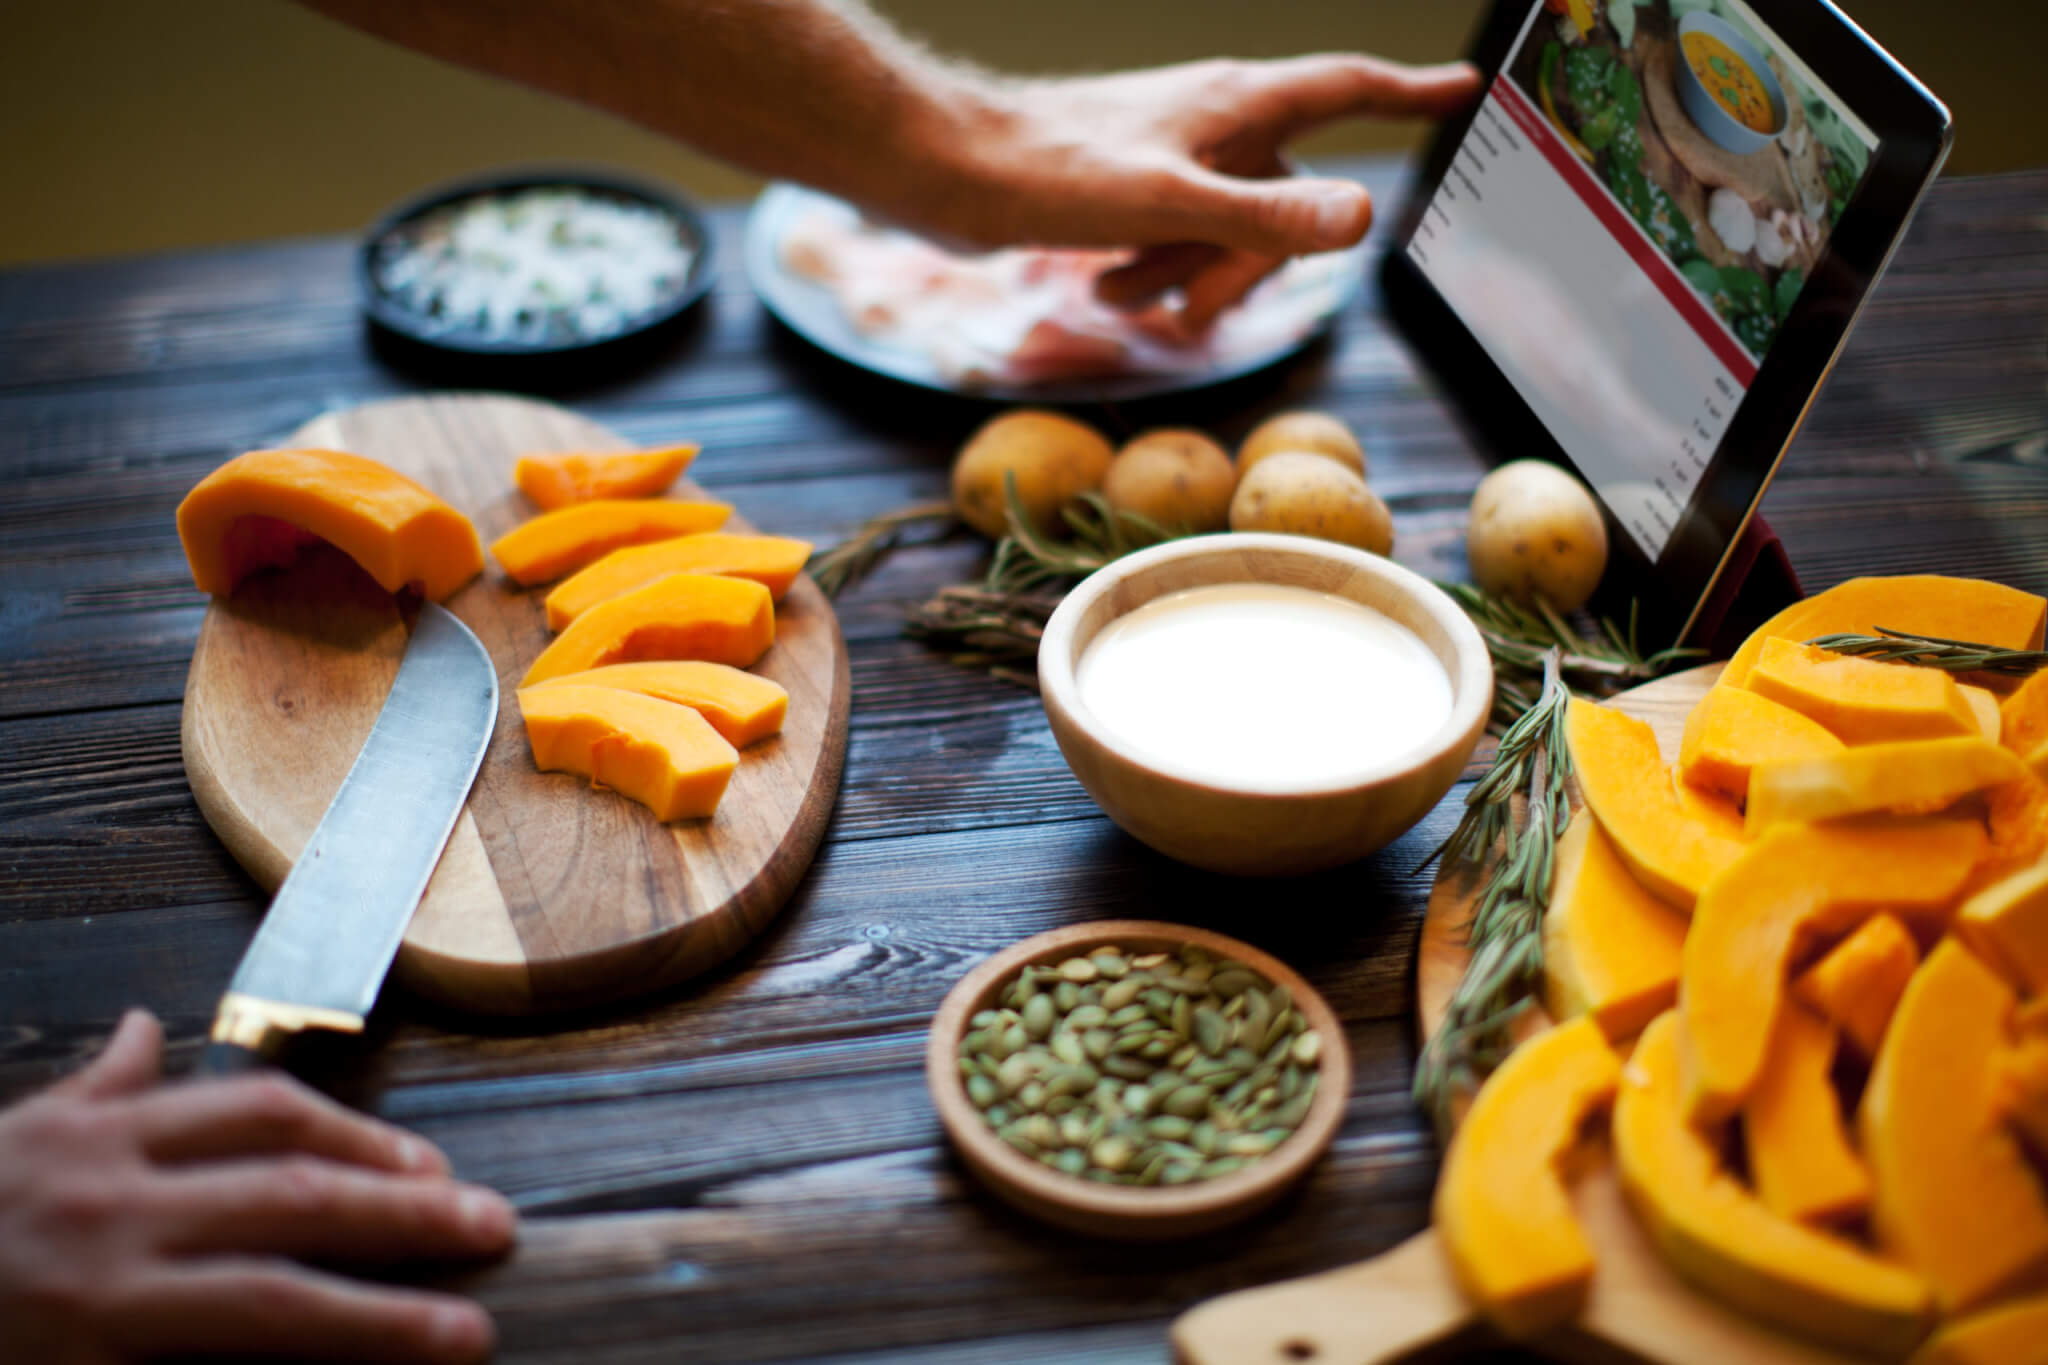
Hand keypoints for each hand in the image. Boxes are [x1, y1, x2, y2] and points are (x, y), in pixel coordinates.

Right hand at [0, 1010, 514, 1363]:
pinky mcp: (84, 1359)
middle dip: (402, 1211)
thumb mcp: (17, 1134)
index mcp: (105, 1133)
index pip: (264, 1112)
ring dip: (378, 1315)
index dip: (360, 1134)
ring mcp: (97, 1285)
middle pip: (292, 1190)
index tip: (431, 1166)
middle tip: (493, 1227)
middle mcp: (110, 1197)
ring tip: (465, 1332)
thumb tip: (159, 1032)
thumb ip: (101, 1086)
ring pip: (267, 1294)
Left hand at [939, 54, 1481, 327]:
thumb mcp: (1172, 205)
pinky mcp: (1134, 190)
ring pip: (1229, 231)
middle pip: (1290, 199)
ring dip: (1188, 277)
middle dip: (1250, 264)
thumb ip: (1267, 218)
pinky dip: (1152, 274)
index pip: (1348, 89)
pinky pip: (1179, 242)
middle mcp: (1215, 124)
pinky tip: (1106, 286)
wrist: (948, 173)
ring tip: (1125, 290)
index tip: (1465, 86)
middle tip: (1195, 306)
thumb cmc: (1052, 174)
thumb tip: (1363, 217)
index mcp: (1237, 106)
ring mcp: (1176, 156)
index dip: (1411, 92)